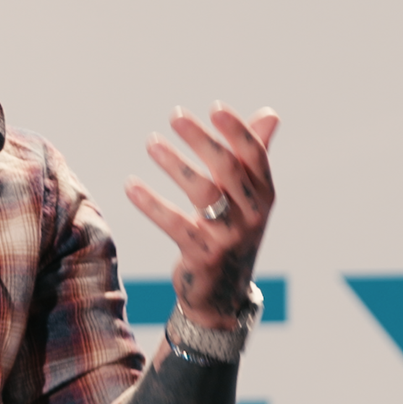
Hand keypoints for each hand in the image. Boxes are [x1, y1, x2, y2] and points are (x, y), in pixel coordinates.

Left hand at [124, 104, 279, 329]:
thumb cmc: (232, 232)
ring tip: (151, 142)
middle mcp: (253, 215)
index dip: (238, 130)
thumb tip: (271, 114)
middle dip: (202, 140)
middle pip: (228, 169)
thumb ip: (255, 155)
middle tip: (175, 115)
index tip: (215, 108)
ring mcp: (230, 237)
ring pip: (204, 193)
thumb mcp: (247, 197)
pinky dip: (152, 203)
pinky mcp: (204, 255)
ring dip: (176, 164)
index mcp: (264, 195)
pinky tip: (131, 186)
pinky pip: (175, 224)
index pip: (256, 155)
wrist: (222, 295)